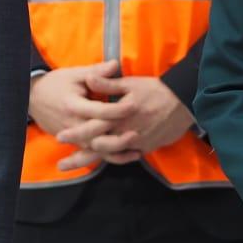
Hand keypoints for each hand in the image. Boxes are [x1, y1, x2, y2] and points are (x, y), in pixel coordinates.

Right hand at [28, 61, 137, 167]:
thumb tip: (116, 64)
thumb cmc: (56, 84)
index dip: (116, 109)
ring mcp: (73, 137)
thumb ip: (97, 72)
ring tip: (136, 147)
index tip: (134, 104)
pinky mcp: (75, 143)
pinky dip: (111, 156)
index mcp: (73, 105)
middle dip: (118, 135)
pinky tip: (127, 156)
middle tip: (137, 131)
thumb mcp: (75, 74)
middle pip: (98, 135)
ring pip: (96, 149)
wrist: (33, 98)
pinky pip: (94, 153)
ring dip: (116, 150)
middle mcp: (72, 125)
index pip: (98, 111)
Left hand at [53, 73, 194, 169]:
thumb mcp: (130, 83)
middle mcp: (125, 134)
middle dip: (79, 156)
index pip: (91, 127)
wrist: (183, 102)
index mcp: (118, 117)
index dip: (75, 133)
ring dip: (94, 161)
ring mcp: (136, 143)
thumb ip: (107, 84)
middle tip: (63, 164)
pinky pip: (127, 157)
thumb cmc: (154, 90)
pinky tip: (107, 161)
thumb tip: (88, 78)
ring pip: (111, 156)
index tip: (60, 138)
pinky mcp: (146, 148)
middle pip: (98, 149)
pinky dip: (115, 159)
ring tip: (79, 165)